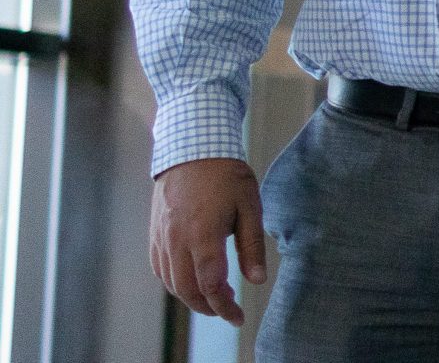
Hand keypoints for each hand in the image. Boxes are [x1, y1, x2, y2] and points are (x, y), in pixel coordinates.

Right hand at [151, 157, 265, 323]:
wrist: (192, 148)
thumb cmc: (226, 175)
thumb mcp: (250, 206)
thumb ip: (252, 245)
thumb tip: (257, 280)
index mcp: (202, 234)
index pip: (210, 285)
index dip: (224, 307)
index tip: (238, 317)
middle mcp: (176, 240)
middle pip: (187, 290)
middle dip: (208, 307)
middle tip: (228, 311)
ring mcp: (161, 238)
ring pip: (171, 282)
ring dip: (191, 297)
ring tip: (214, 299)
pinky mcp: (154, 234)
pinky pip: (160, 268)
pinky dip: (175, 283)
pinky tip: (192, 282)